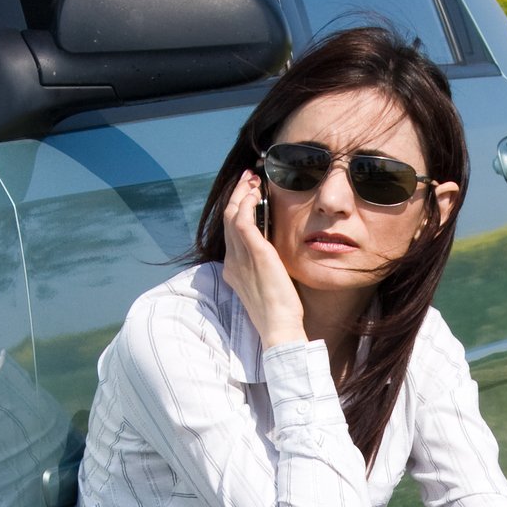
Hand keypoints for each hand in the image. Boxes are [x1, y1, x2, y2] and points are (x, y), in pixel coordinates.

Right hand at [221, 170, 307, 347]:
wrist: (278, 328)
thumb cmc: (278, 312)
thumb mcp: (267, 285)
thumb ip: (265, 268)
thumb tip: (275, 255)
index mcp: (233, 269)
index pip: (230, 232)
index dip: (237, 210)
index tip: (248, 196)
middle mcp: (232, 260)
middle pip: (227, 218)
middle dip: (237, 195)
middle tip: (249, 179)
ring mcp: (240, 257)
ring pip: (232, 215)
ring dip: (242, 194)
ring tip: (253, 180)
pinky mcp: (255, 253)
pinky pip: (243, 220)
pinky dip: (248, 204)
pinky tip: (256, 195)